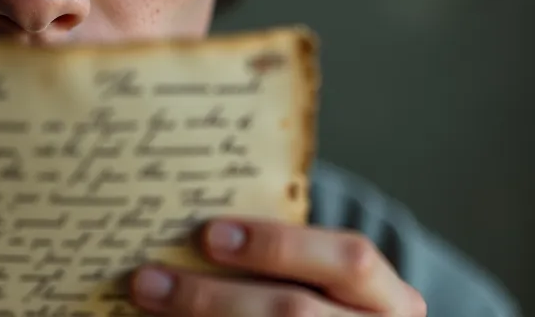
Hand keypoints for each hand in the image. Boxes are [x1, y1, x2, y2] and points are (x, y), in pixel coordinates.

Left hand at [129, 218, 426, 315]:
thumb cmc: (317, 301)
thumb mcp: (322, 279)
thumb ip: (280, 257)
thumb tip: (188, 227)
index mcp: (388, 298)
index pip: (349, 260)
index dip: (278, 245)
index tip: (208, 234)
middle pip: (295, 315)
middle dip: (214, 299)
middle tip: (146, 280)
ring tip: (145, 302)